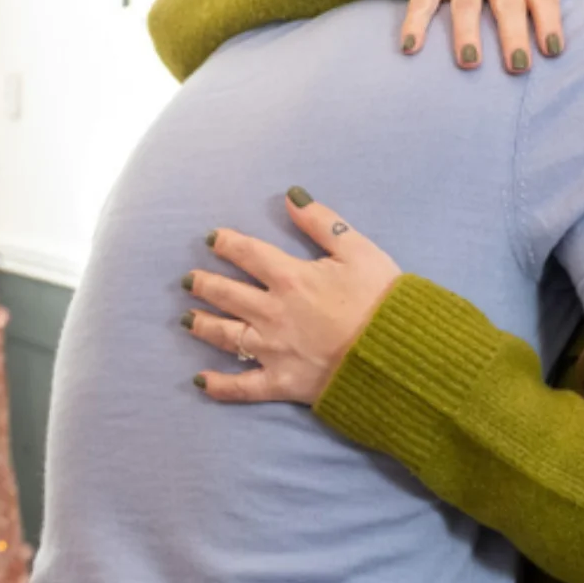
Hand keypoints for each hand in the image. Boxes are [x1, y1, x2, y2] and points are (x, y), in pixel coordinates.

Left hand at [179, 189, 401, 403]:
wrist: (396, 356)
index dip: (226, 244)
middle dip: (204, 284)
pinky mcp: (281, 382)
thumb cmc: (382, 301)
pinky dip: (220, 386)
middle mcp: (272, 312)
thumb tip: (291, 196)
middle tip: (189, 280)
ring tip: (187, 319)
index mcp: (290, 278)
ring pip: (226, 335)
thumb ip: (322, 223)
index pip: (248, 254)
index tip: (211, 239)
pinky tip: (201, 381)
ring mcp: (273, 349)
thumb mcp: (359, 251)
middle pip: (227, 294)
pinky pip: (243, 386)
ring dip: (203, 325)